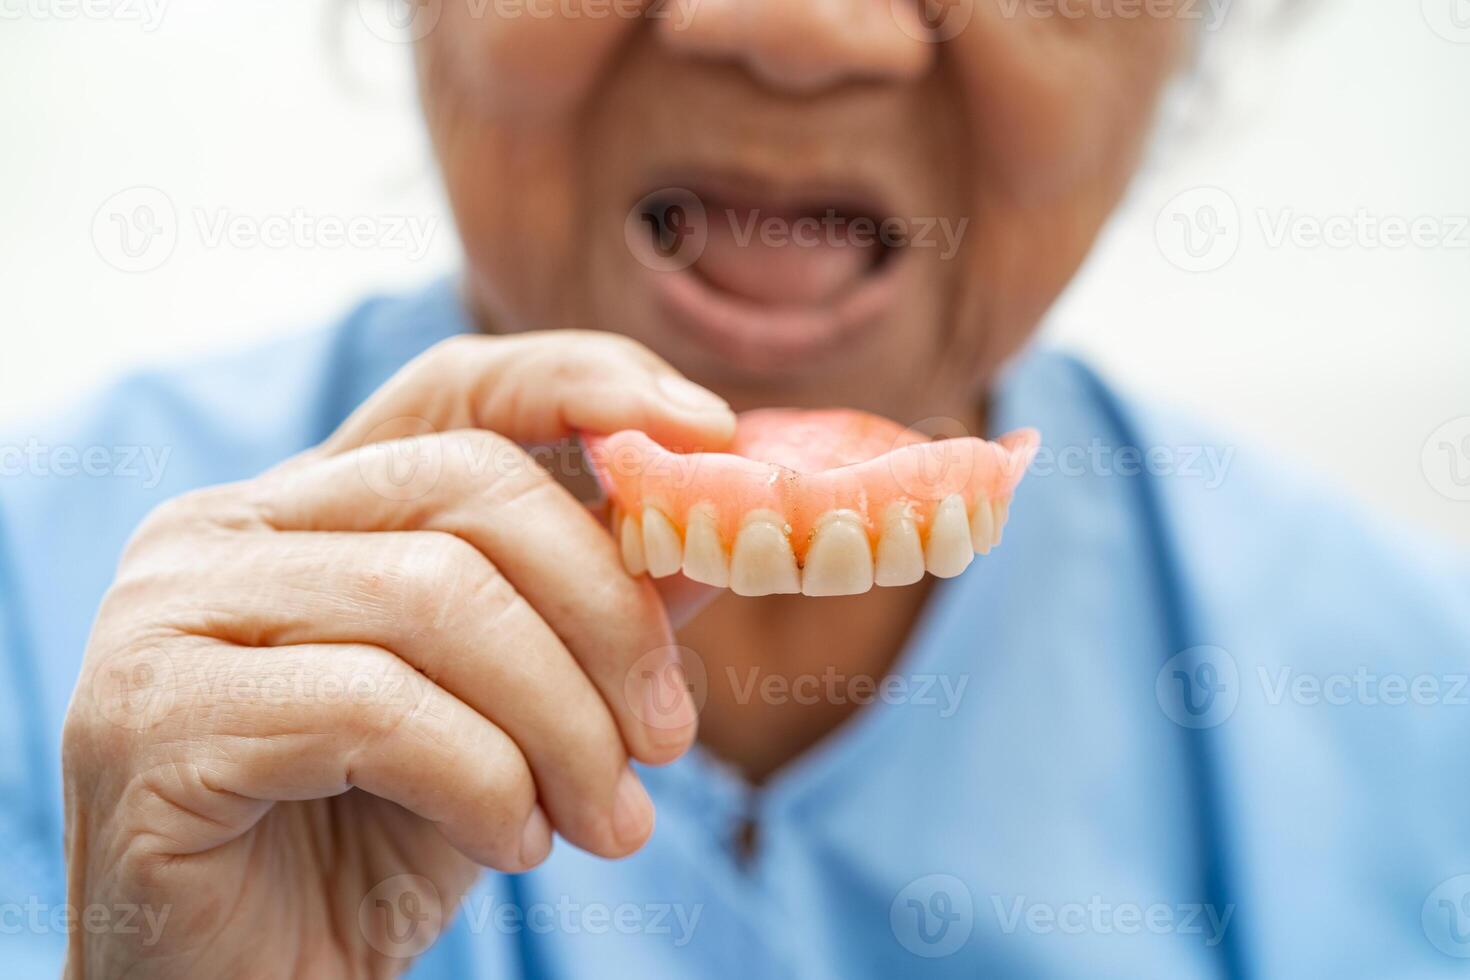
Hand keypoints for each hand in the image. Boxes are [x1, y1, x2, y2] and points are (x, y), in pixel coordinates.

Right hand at [61, 331, 734, 977]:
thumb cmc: (371, 847)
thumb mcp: (511, 714)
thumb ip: (590, 616)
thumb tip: (710, 536)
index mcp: (305, 509)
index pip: (455, 391)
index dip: (585, 385)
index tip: (713, 432)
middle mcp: (220, 532)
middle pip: (469, 486)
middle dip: (607, 613)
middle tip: (672, 738)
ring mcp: (167, 615)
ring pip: (435, 596)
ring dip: (563, 722)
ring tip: (606, 819)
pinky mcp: (150, 721)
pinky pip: (377, 708)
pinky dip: (486, 781)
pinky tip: (513, 844)